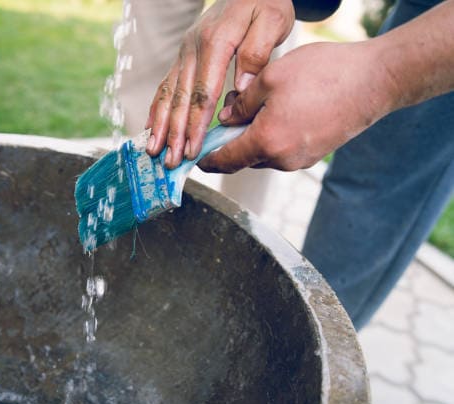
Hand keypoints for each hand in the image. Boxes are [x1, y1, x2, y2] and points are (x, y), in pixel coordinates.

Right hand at [144, 0, 294, 168]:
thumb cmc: (265, 3)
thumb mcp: (272, 21)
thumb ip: (256, 52)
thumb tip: (239, 88)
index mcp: (215, 42)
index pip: (202, 92)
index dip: (196, 124)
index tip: (193, 149)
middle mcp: (193, 48)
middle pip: (181, 98)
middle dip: (174, 132)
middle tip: (170, 160)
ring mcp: (185, 52)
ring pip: (168, 93)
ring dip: (160, 124)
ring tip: (153, 151)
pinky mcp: (183, 56)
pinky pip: (166, 84)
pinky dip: (157, 108)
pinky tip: (151, 127)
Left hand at [198, 41, 396, 172]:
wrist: (376, 81)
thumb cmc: (323, 74)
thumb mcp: (270, 78)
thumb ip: (241, 103)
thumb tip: (225, 120)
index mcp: (267, 141)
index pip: (225, 160)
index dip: (207, 160)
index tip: (196, 159)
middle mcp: (282, 159)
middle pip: (244, 158)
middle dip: (231, 141)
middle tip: (231, 114)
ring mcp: (301, 160)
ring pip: (264, 154)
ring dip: (254, 138)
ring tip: (260, 106)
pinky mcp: (315, 155)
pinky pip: (283, 151)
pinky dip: (273, 137)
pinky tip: (280, 112)